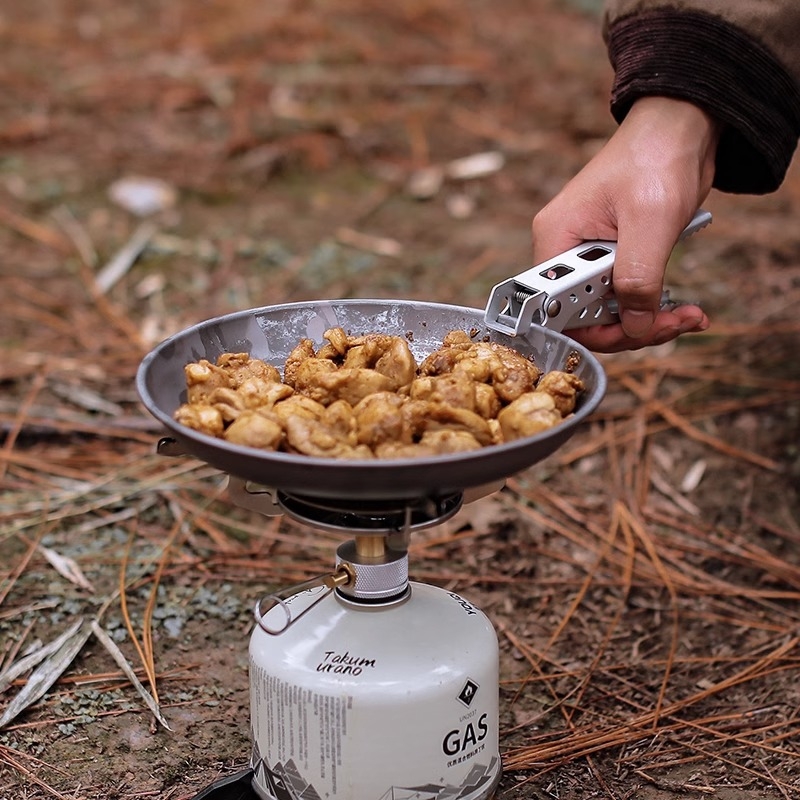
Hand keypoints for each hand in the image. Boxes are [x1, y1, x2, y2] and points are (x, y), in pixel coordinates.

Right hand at [531, 97, 720, 351]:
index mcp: (557, 240)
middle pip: (584, 316)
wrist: (680, 126)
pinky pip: (623, 296)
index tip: (637, 329)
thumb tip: (636, 327)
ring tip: (686, 315)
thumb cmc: (656, 157)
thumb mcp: (650, 222)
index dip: (594, 330)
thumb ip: (638, 278)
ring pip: (607, 311)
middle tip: (674, 322)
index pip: (557, 310)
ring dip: (647, 320)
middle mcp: (566, 252)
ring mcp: (588, 256)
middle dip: (631, 327)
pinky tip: (680, 307)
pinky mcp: (612, 256)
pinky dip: (652, 307)